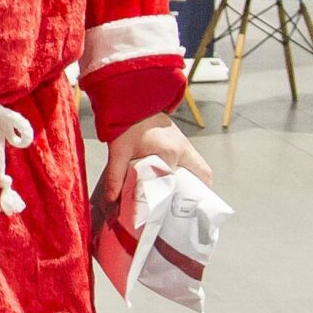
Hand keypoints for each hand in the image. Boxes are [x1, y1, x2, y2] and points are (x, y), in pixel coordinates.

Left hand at [98, 113, 212, 204]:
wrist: (133, 99)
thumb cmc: (127, 123)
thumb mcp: (118, 150)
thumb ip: (115, 176)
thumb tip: (111, 200)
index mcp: (169, 151)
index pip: (176, 183)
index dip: (171, 199)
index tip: (165, 213)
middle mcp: (182, 148)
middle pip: (201, 176)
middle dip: (196, 194)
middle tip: (183, 210)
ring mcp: (185, 144)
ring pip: (201, 169)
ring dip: (196, 184)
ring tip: (185, 202)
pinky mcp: (182, 142)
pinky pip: (196, 162)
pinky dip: (193, 175)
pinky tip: (182, 186)